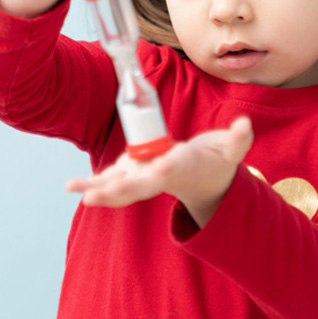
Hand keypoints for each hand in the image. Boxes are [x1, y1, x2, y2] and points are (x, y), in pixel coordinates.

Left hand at [66, 117, 253, 227]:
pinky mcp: (136, 176)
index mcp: (185, 167)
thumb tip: (245, 125)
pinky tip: (72, 187)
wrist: (206, 185)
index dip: (169, 167)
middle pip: (142, 185)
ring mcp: (147, 179)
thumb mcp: (231, 151)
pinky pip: (113, 182)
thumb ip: (238, 140)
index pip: (176, 167)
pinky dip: (94, 185)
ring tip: (73, 189)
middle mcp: (162, 176)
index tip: (162, 167)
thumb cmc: (217, 163)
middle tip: (104, 193)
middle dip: (123, 188)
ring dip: (98, 189)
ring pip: (121, 188)